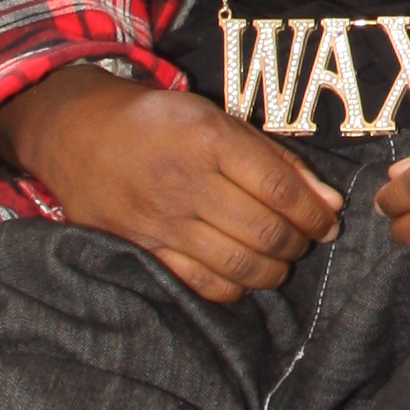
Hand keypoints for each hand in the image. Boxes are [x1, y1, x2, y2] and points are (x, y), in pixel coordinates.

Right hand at [0, 60, 341, 302]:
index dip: (314, 214)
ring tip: (278, 260)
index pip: (280, 190)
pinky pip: (199, 284)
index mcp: (210, 140)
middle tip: (304, 241)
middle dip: (298, 244)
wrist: (79, 132)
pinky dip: (232, 288)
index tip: (328, 223)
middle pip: (265, 232)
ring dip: (272, 270)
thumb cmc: (159, 123)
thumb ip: (276, 162)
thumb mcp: (219, 121)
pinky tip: (241, 274)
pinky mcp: (140, 250)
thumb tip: (330, 204)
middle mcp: (186, 183)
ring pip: (238, 265)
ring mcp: (160, 221)